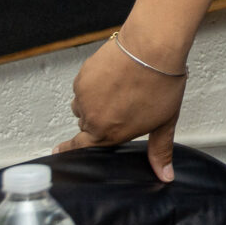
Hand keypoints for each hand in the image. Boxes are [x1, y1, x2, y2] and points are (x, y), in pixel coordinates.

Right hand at [59, 31, 186, 180]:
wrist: (152, 49)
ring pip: (82, 104)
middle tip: (118, 106)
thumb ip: (159, 150)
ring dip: (94, 101)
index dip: (69, 150)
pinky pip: (82, 85)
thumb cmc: (161, 82)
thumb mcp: (165, 121)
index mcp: (110, 134)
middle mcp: (93, 119)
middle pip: (86, 125)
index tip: (59, 152)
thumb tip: (165, 176)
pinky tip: (112, 76)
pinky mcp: (82, 78)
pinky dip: (93, 82)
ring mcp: (85, 98)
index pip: (81, 148)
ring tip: (117, 89)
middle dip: (98, 119)